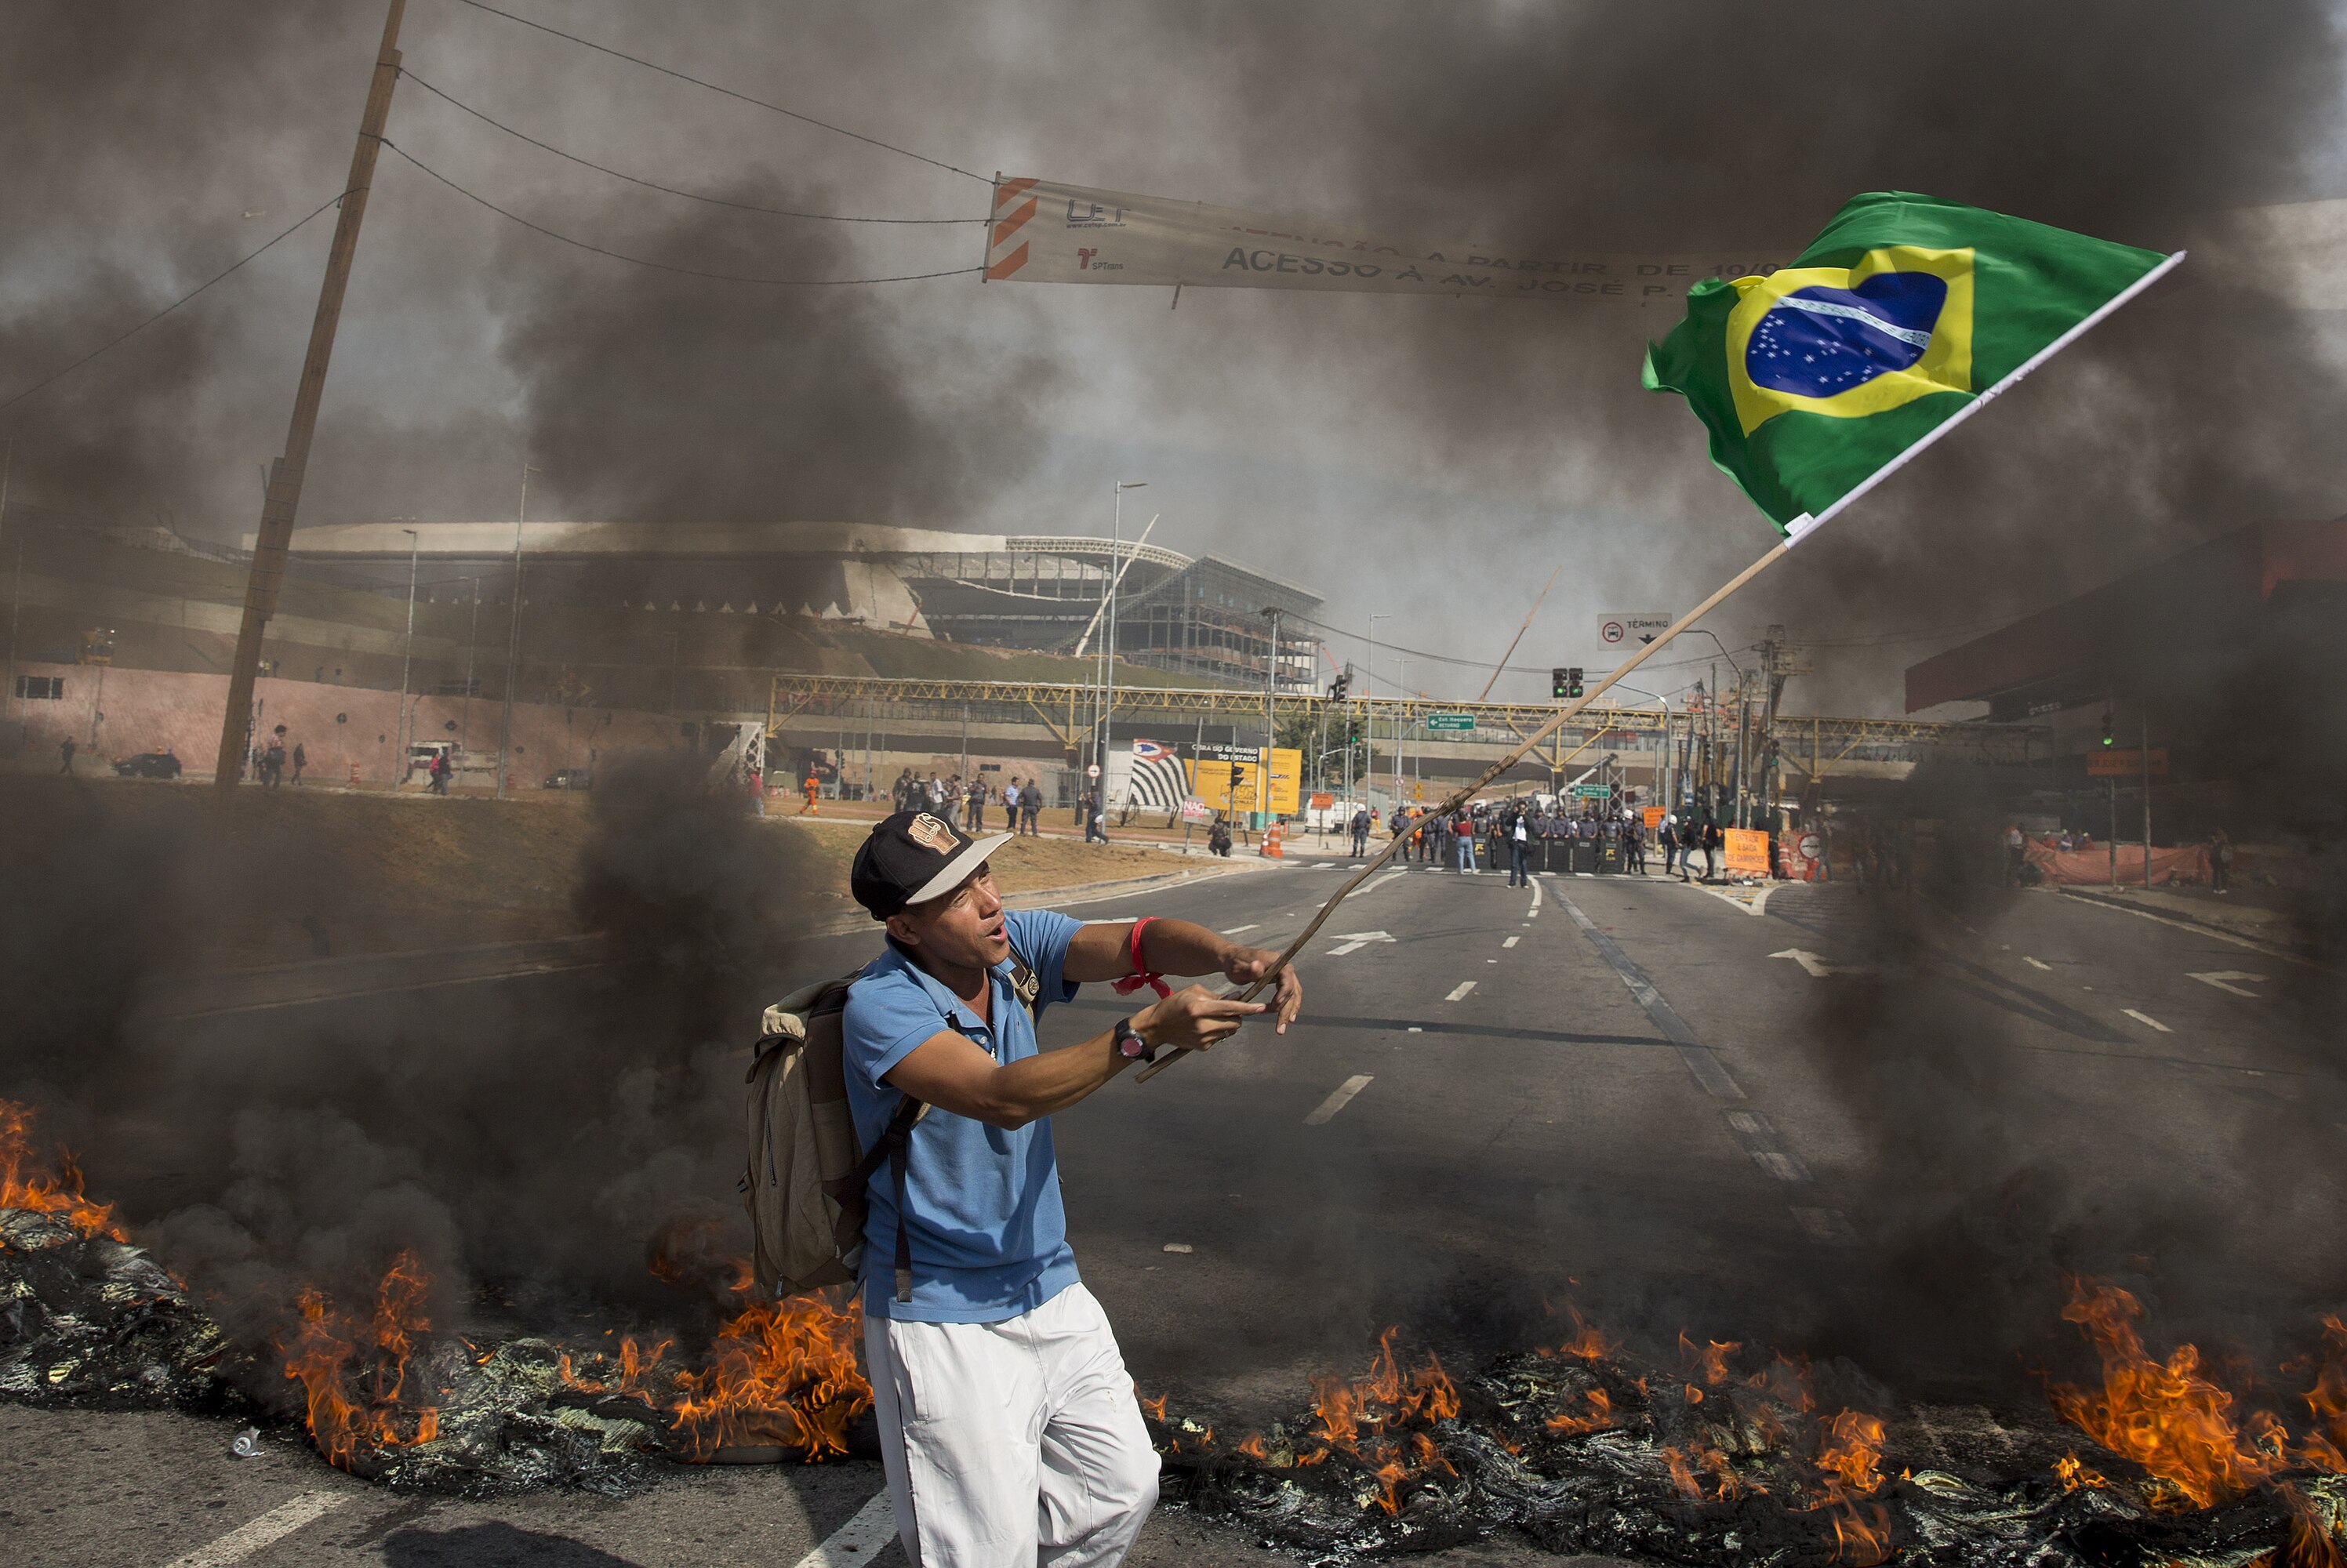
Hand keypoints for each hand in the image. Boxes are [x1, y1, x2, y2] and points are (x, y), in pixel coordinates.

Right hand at [1135, 985, 1265, 1052]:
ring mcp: (1203, 1038)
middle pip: (1235, 1022)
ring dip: (1228, 1024)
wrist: (1157, 1026)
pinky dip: (1218, 1032)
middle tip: (1231, 1010)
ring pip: (1229, 1031)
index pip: (1230, 1008)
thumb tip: (1238, 997)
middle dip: (1238, 1016)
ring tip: (1213, 1018)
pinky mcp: (1203, 1047)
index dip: (1248, 1008)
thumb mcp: (1194, 992)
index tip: (1261, 1007)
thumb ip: (1217, 996)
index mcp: (1200, 1008)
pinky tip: (1205, 1027)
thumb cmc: (1175, 1005)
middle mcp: (1202, 1024)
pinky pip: (1220, 1038)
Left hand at [1220, 945, 1302, 1034]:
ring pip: (1292, 995)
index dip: (1283, 993)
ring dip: (1288, 1012)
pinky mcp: (1281, 981)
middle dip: (1286, 1010)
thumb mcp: (1238, 967)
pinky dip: (1287, 1007)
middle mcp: (1284, 967)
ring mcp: (1283, 975)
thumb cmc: (1234, 963)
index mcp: (1276, 961)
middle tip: (1280, 1028)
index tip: (1275, 1006)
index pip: (1287, 978)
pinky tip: (1285, 1018)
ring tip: (1281, 1028)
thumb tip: (1257, 967)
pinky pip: (1288, 996)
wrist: (1232, 959)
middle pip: (1291, 990)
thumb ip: (1248, 969)